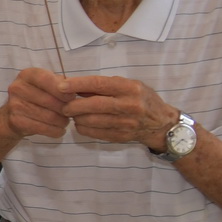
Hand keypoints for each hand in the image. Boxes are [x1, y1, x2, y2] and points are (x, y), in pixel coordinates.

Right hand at [3, 67, 72, 140]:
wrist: (13, 114)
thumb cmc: (38, 95)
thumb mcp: (49, 84)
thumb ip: (62, 84)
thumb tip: (73, 92)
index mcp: (27, 75)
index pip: (46, 79)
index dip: (62, 89)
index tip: (72, 97)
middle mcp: (18, 87)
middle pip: (49, 100)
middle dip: (65, 108)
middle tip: (71, 112)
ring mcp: (14, 105)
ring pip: (48, 116)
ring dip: (62, 121)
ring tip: (65, 121)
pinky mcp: (16, 121)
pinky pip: (42, 128)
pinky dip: (56, 131)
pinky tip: (59, 129)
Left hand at [59, 72, 178, 147]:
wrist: (161, 123)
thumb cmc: (141, 99)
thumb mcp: (128, 85)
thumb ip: (105, 85)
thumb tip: (75, 85)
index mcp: (130, 88)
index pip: (99, 84)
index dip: (77, 85)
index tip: (61, 86)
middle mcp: (129, 105)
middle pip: (93, 105)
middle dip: (73, 105)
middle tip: (64, 106)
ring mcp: (126, 123)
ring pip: (91, 120)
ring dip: (77, 117)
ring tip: (74, 114)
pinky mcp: (121, 136)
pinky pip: (94, 133)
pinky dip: (83, 128)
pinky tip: (83, 123)